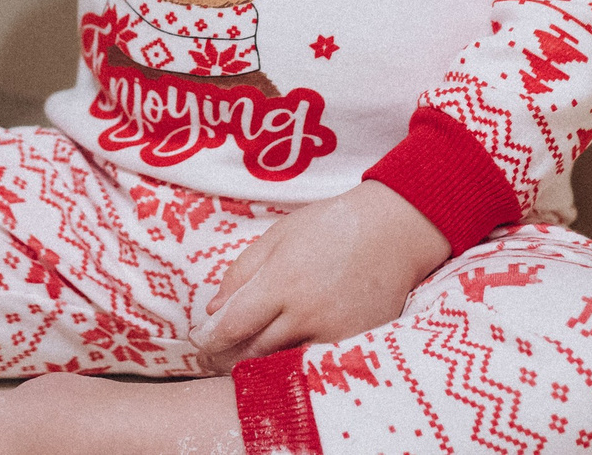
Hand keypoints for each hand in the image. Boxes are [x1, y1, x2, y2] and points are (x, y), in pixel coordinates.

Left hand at [191, 181, 450, 371]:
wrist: (394, 232)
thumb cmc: (331, 227)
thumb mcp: (278, 237)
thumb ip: (242, 273)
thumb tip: (214, 311)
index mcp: (282, 281)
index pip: (233, 326)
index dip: (210, 340)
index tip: (197, 344)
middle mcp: (306, 313)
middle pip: (253, 353)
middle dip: (226, 358)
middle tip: (210, 358)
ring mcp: (332, 334)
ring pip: (281, 363)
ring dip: (257, 364)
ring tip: (240, 359)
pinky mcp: (354, 346)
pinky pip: (312, 363)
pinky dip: (291, 364)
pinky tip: (280, 357)